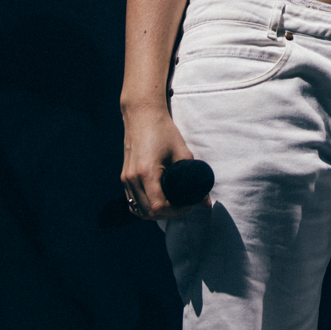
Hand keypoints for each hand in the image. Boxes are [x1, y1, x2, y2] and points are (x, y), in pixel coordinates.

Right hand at [121, 102, 201, 219]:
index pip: (159, 206)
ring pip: (138, 210)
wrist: (142, 115)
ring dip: (155, 214)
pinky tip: (157, 202)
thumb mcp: (182, 152)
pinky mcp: (124, 177)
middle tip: (182, 206)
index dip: (175, 211)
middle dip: (168, 214)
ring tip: (171, 205)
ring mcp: (126, 178)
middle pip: (148, 212)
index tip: (187, 204)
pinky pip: (132, 202)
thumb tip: (206, 202)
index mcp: (147, 172)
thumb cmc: (163, 131)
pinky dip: (144, 207)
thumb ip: (194, 178)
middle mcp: (133, 178)